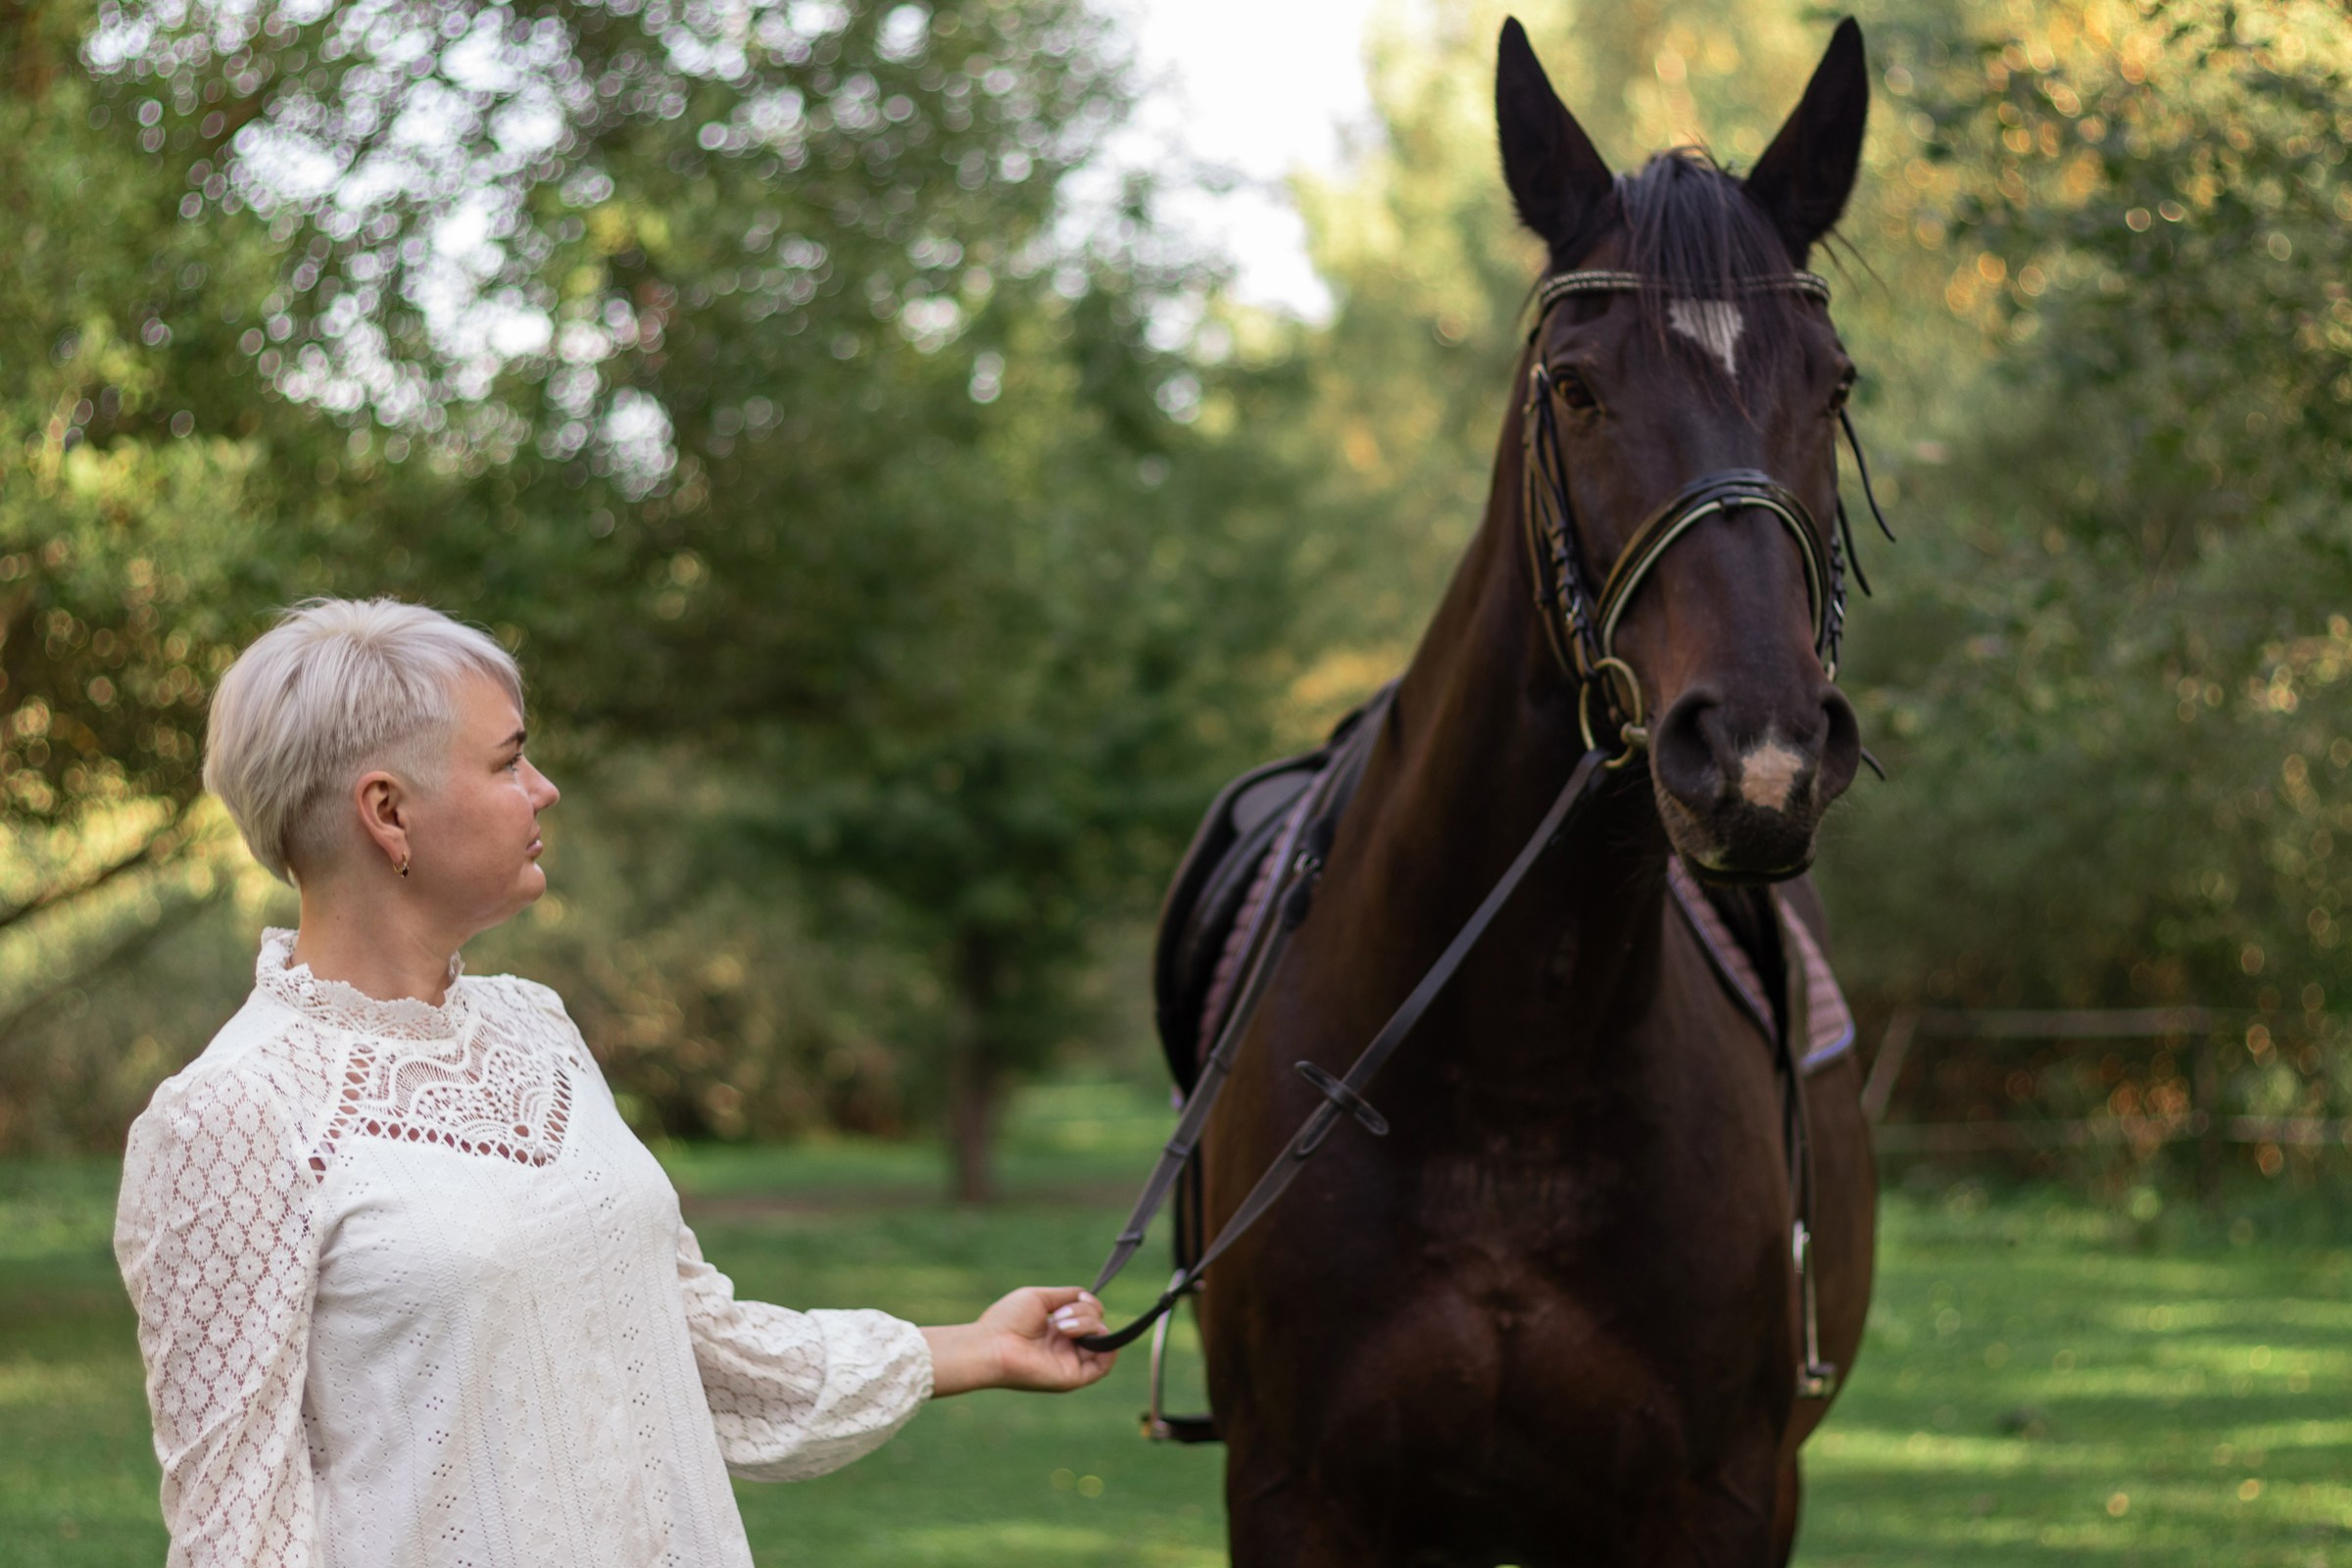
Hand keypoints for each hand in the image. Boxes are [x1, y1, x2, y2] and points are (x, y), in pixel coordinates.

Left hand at [922, 1287, 1116, 1395]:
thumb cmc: (1008, 1321)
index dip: (1089, 1303)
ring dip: (1089, 1324)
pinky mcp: (1073, 1377)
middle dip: (1086, 1312)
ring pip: (1101, 1339)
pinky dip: (1108, 1346)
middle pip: (1097, 1324)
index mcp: (1056, 1330)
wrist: (992, 1345)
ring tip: (1061, 1325)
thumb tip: (1089, 1297)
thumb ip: (1068, 1296)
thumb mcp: (1040, 1298)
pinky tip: (1091, 1335)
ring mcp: (1070, 1362)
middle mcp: (1065, 1346)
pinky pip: (1104, 1365)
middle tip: (1059, 1317)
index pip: (1088, 1315)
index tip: (1078, 1297)